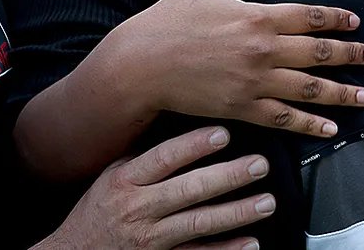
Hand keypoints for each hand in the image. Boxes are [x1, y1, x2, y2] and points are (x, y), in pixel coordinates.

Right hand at [38, 127, 273, 249]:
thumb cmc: (97, 211)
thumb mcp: (111, 176)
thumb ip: (144, 157)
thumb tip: (186, 126)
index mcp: (125, 181)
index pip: (163, 159)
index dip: (194, 146)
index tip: (224, 133)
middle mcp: (138, 209)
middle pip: (188, 190)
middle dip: (228, 176)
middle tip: (259, 164)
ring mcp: (151, 239)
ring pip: (198, 224)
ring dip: (236, 213)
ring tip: (266, 201)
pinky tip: (251, 242)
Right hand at [115, 0, 363, 137]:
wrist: (140, 64)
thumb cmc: (171, 19)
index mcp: (257, 16)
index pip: (311, 17)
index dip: (338, 19)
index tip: (357, 23)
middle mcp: (263, 50)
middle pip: (319, 53)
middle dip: (351, 55)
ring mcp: (255, 82)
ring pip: (309, 88)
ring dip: (342, 92)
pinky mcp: (243, 108)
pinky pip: (285, 119)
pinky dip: (310, 124)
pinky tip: (330, 128)